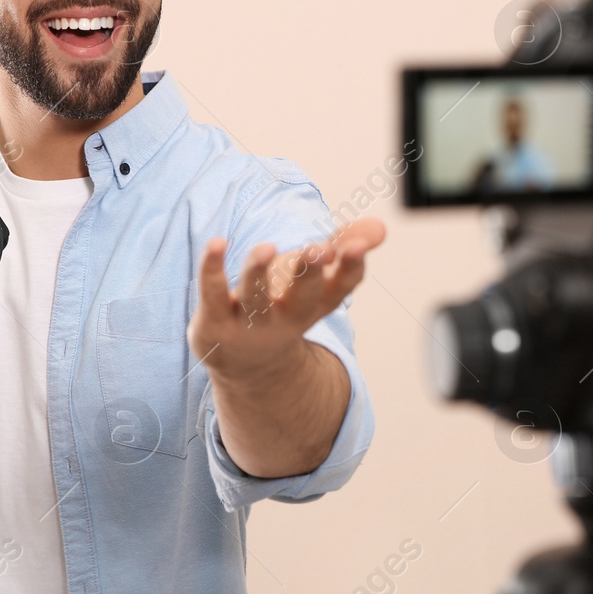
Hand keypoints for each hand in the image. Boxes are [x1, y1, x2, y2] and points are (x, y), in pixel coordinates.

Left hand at [189, 217, 385, 378]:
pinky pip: (212, 294)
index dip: (350, 266)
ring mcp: (250, 323)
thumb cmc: (287, 307)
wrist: (247, 365)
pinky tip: (216, 243)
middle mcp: (287, 317)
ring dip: (260, 272)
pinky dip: (212, 269)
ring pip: (255, 298)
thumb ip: (347, 248)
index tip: (355, 245)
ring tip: (267, 248)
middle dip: (310, 273)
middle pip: (303, 297)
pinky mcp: (215, 322)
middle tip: (320, 249)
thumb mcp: (319, 282)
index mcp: (316, 304)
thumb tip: (380, 227)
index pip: (341, 287)